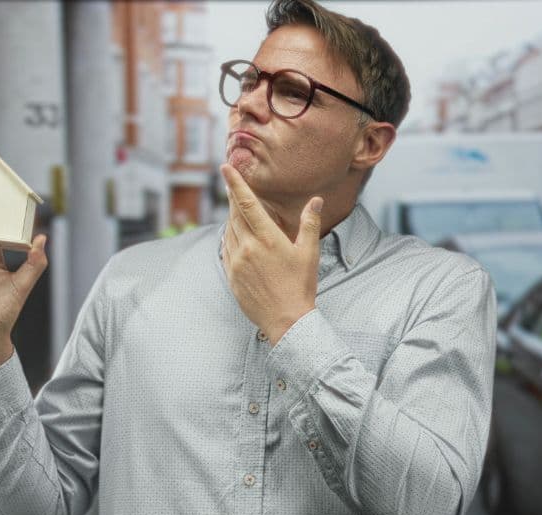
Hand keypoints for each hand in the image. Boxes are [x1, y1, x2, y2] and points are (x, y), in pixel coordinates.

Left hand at [220, 164, 321, 344]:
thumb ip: (309, 224)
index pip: (247, 204)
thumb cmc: (300, 286)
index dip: (235, 184)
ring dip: (232, 218)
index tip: (225, 167)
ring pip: (229, 231)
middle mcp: (247, 248)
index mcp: (267, 239)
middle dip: (234, 198)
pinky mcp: (231, 276)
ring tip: (238, 210)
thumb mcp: (308, 253)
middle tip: (232, 185)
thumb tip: (316, 200)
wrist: (286, 320)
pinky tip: (236, 236)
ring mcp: (236, 262)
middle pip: (235, 215)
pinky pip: (226, 249)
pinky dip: (230, 238)